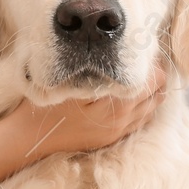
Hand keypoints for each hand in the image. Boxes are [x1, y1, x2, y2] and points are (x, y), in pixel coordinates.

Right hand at [8, 57, 168, 161]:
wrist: (31, 138)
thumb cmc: (49, 105)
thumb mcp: (72, 84)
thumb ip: (102, 73)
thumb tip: (127, 57)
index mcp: (116, 105)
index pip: (152, 80)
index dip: (150, 62)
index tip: (140, 50)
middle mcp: (123, 121)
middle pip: (157, 93)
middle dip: (154, 76)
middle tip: (141, 61)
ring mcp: (119, 132)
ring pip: (152, 108)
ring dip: (150, 91)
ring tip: (138, 75)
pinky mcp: (113, 138)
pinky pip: (140, 121)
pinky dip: (143, 106)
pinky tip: (131, 95)